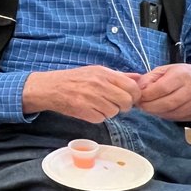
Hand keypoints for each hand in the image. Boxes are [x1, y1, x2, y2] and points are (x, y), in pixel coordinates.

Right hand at [22, 66, 140, 122]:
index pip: (132, 87)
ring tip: (98, 105)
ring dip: (109, 112)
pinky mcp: (84, 110)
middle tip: (114, 104)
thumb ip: (119, 76)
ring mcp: (91, 98)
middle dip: (123, 106)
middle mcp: (99, 84)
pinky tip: (89, 110)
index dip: (134, 95)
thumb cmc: (74, 79)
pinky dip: (97, 117)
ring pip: (114, 112)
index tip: (127, 98)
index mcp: (104, 73)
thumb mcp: (96, 71)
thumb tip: (140, 78)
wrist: (50, 87)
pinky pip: (101, 119)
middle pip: (126, 101)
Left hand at [127, 64, 190, 120]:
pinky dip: (167, 116)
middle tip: (141, 106)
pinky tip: (162, 111)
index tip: (138, 97)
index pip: (160, 89)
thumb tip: (137, 89)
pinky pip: (179, 118)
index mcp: (183, 75)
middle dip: (149, 107)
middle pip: (166, 103)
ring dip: (157, 113)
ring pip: (172, 113)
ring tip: (150, 108)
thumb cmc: (184, 74)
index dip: (146, 95)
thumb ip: (150, 78)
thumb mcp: (166, 70)